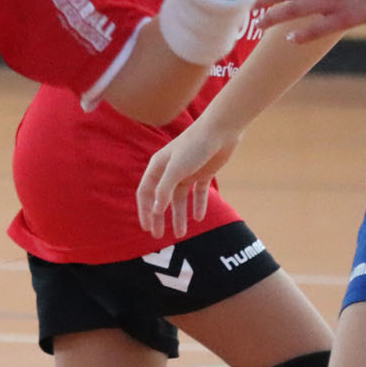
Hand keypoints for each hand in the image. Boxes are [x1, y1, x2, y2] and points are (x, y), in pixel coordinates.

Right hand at [137, 120, 239, 238]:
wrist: (221, 130)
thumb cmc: (195, 145)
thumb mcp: (176, 169)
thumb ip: (164, 190)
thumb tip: (155, 210)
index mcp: (158, 167)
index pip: (145, 193)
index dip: (145, 211)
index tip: (147, 229)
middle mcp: (170, 170)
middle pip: (161, 199)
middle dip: (159, 218)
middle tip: (159, 237)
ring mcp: (187, 172)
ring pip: (179, 199)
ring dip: (179, 216)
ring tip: (181, 234)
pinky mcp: (203, 172)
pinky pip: (198, 193)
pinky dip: (198, 205)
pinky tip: (199, 218)